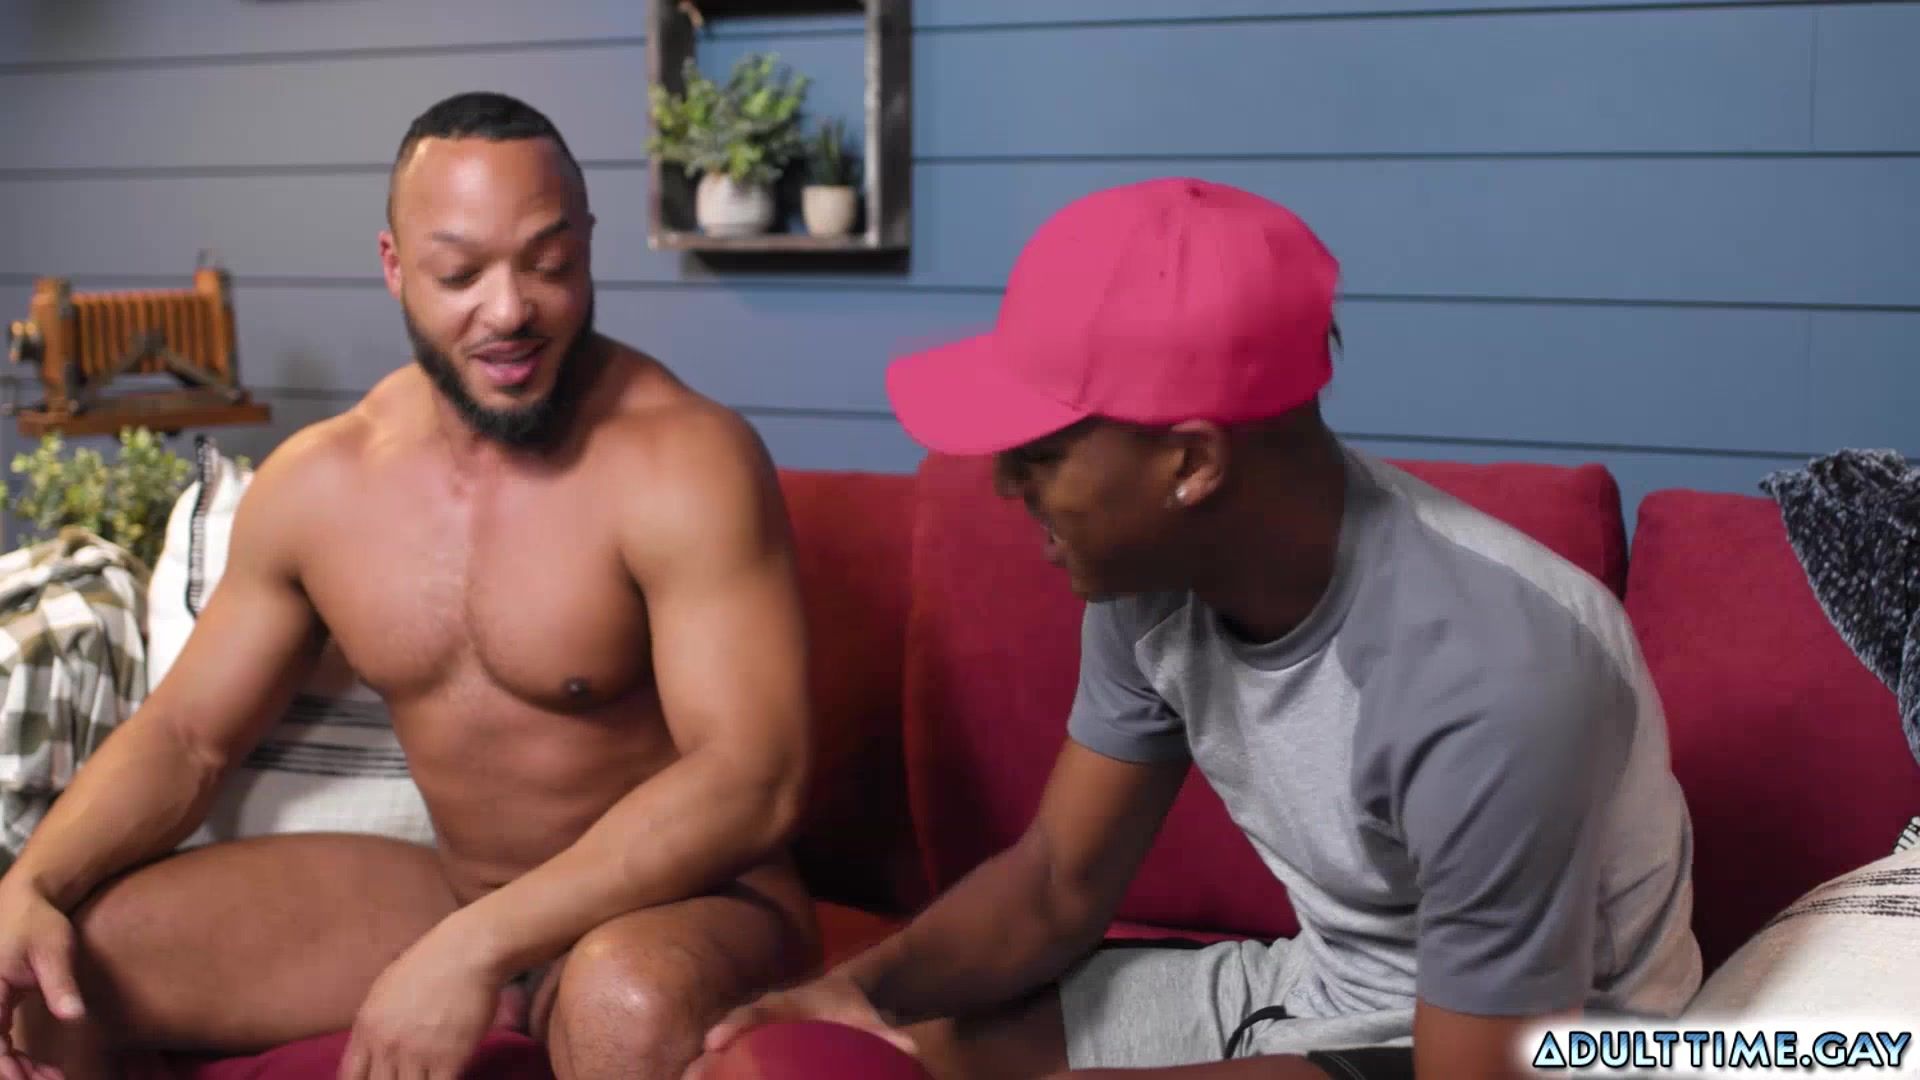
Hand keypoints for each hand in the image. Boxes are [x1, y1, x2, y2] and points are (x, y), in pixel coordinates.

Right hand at [0, 883, 84, 1079]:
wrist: (25, 903)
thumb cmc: (38, 923)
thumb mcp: (54, 950)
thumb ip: (60, 984)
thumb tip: (73, 1016)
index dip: (12, 1071)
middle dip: (17, 1076)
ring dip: (16, 1072)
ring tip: (52, 1078)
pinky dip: (15, 1061)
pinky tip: (39, 1070)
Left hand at [338, 926, 500, 1079]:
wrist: (468, 952)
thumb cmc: (430, 962)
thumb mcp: (385, 988)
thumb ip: (374, 1023)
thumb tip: (372, 1047)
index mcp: (367, 1027)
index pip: (350, 1077)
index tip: (378, 1078)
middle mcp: (386, 1045)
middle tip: (406, 1075)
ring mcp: (417, 1055)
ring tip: (427, 1073)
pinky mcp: (449, 1060)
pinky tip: (447, 1073)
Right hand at [685, 974, 915, 1078]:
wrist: (839, 997)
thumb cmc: (848, 1008)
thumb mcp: (865, 1017)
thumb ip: (885, 1033)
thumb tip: (912, 1050)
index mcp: (782, 1004)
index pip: (754, 1012)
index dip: (735, 1026)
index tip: (715, 1041)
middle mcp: (758, 1018)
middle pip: (725, 1034)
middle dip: (705, 1057)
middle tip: (689, 1076)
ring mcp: (750, 1035)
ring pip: (717, 1054)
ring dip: (699, 1072)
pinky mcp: (750, 1052)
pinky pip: (725, 1065)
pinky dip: (711, 1077)